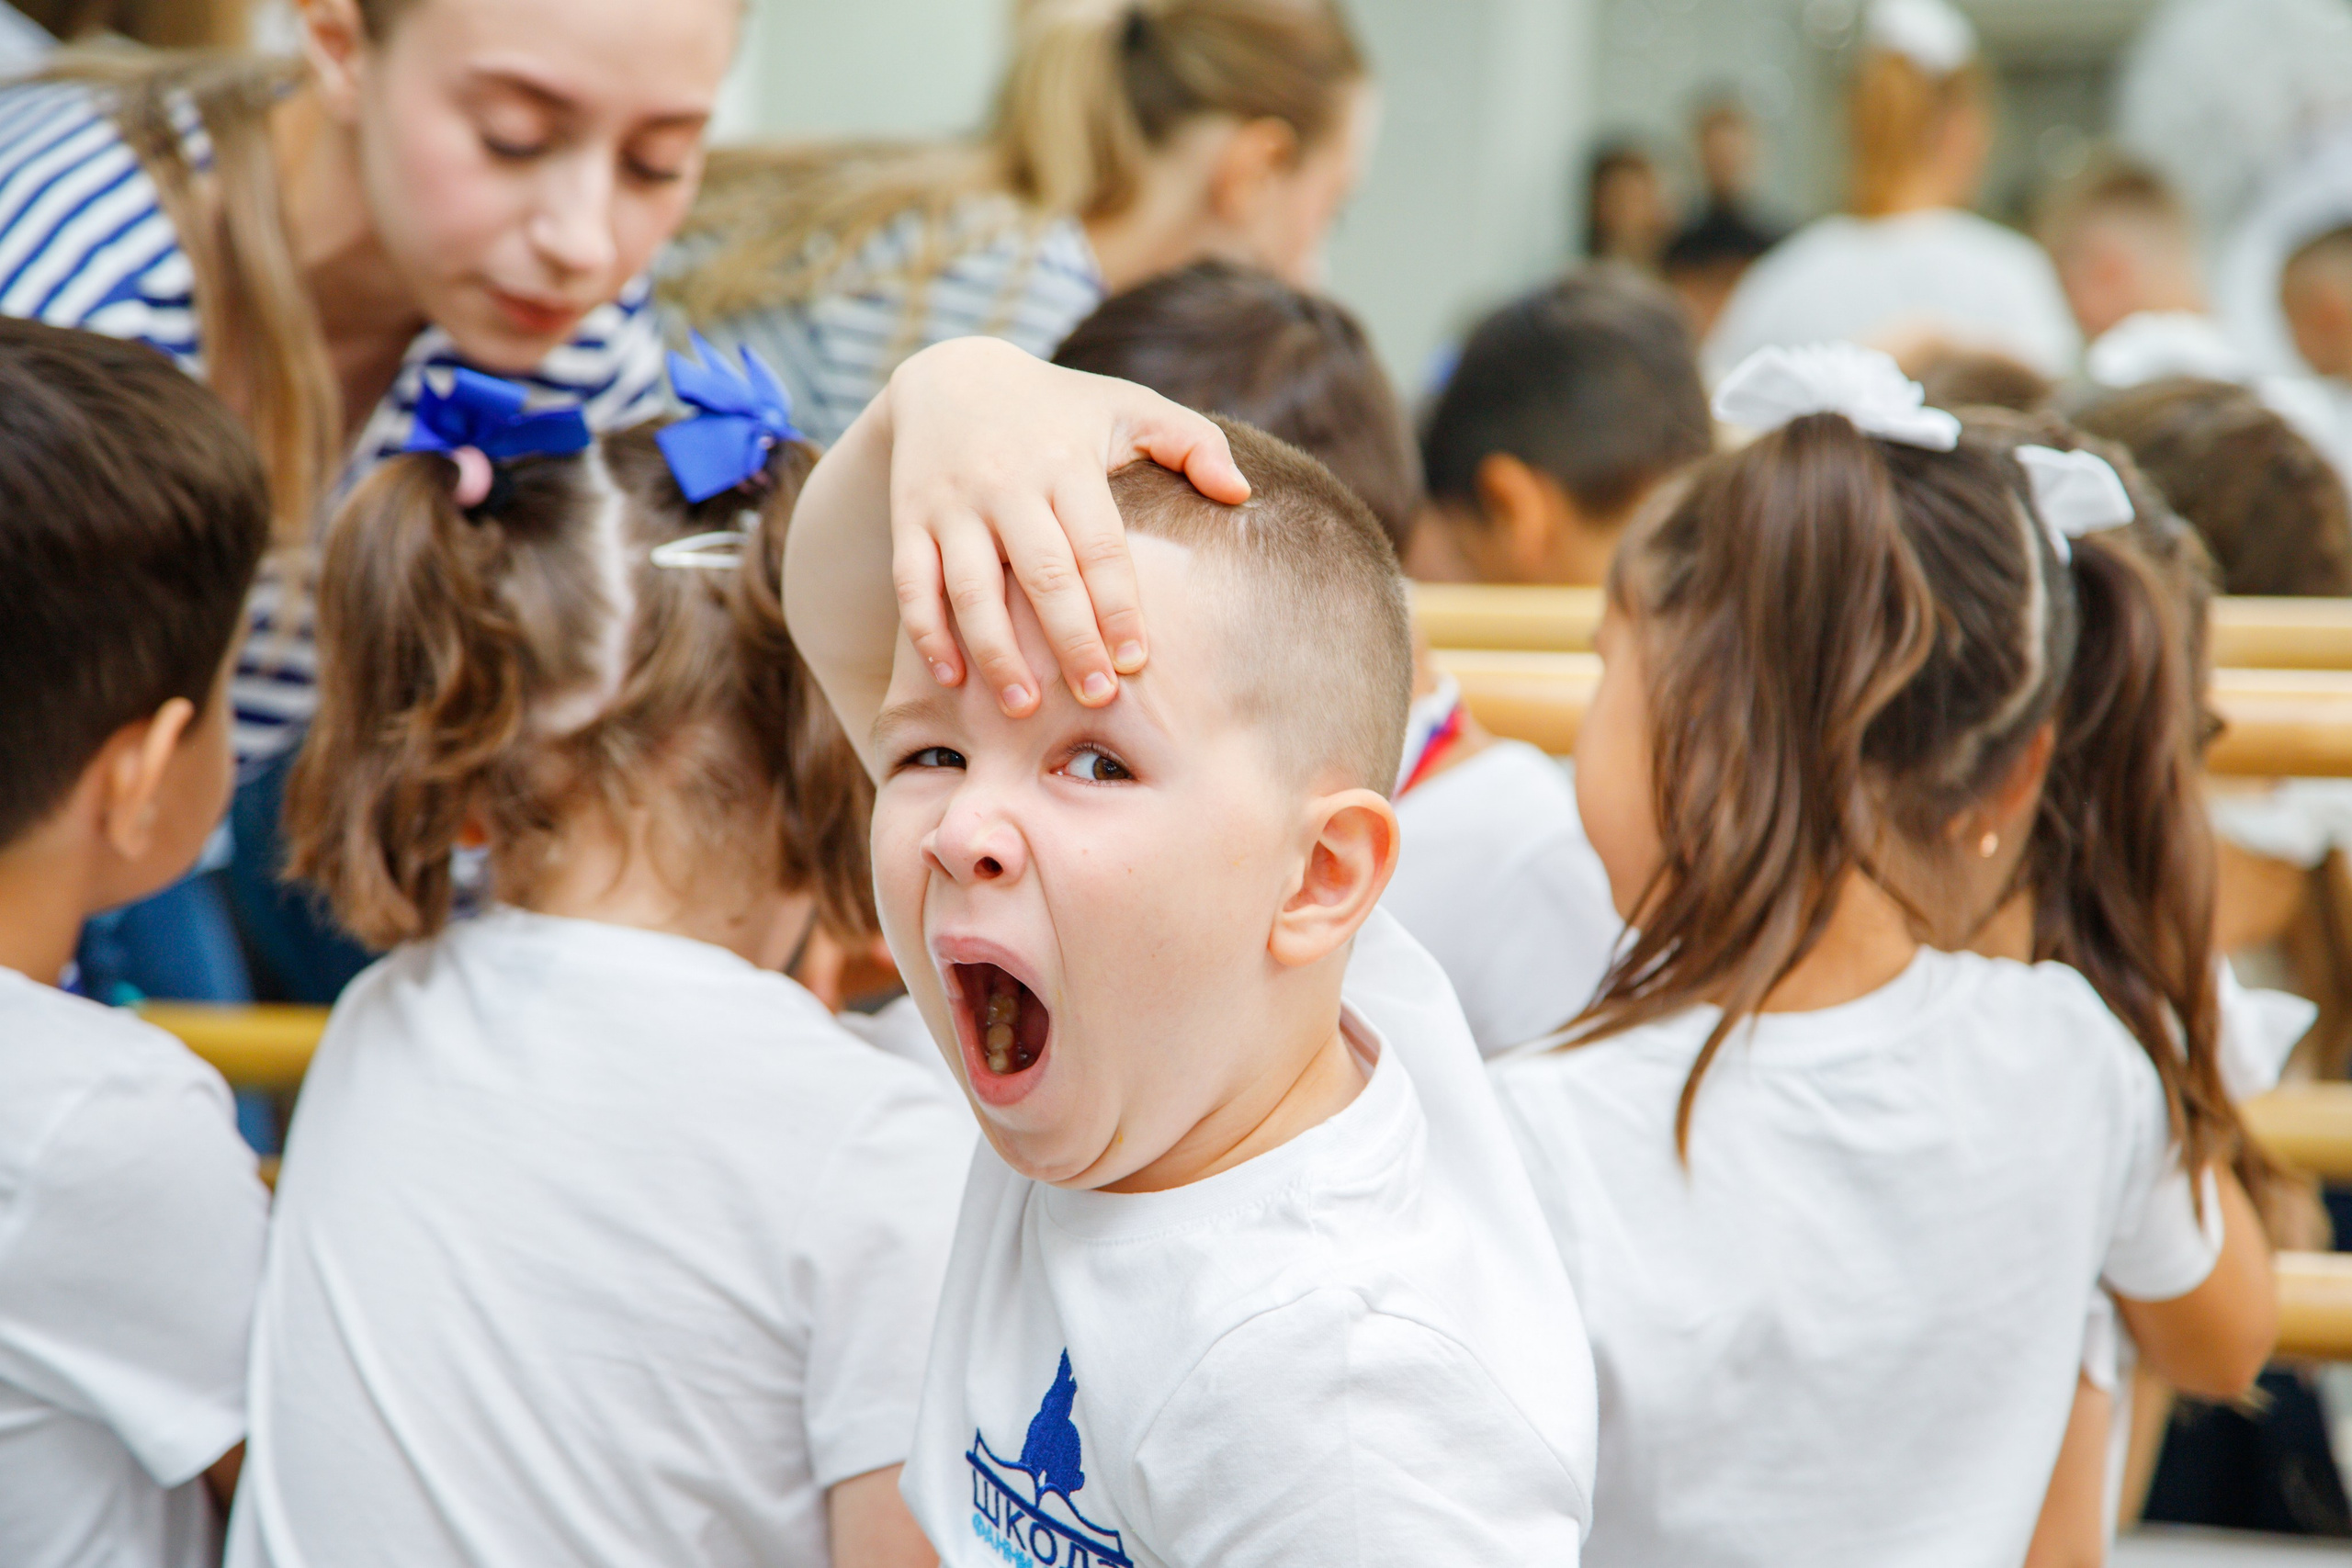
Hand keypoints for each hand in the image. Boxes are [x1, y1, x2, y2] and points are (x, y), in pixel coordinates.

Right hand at [883, 337, 1248, 715]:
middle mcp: (1007, 483)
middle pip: (1041, 575)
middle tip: (1097, 699)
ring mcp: (954, 504)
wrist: (949, 375)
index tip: (1136, 660)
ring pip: (971, 588)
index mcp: (1067, 461)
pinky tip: (951, 679)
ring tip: (1023, 706)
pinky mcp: (910, 518)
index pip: (1098, 546)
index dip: (1118, 606)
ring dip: (996, 652)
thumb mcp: (1126, 406)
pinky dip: (927, 633)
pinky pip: (912, 582)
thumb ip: (1192, 442)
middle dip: (1069, 641)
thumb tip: (1241, 492)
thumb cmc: (1058, 407)